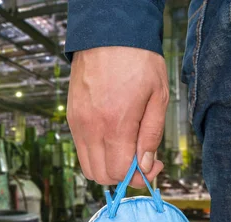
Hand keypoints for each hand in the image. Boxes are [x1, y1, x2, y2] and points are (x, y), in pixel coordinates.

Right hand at [67, 46, 167, 187]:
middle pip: (101, 176)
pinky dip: (97, 153)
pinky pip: (81, 149)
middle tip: (141, 161)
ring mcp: (78, 124)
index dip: (138, 177)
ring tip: (125, 150)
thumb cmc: (138, 62)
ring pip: (88, 167)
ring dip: (108, 167)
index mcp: (115, 125)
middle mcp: (91, 129)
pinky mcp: (71, 117)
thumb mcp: (158, 97)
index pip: (120, 172)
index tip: (153, 166)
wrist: (108, 35)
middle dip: (122, 176)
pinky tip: (112, 137)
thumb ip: (151, 135)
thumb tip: (147, 166)